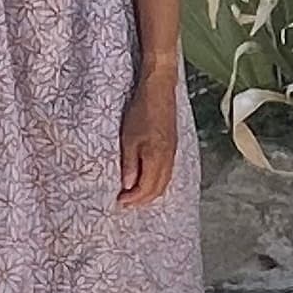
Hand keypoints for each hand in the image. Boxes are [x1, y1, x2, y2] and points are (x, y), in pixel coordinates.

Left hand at [116, 63, 182, 207]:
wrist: (159, 91)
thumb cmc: (142, 111)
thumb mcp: (129, 139)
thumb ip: (130, 164)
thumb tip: (128, 185)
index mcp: (156, 159)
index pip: (146, 189)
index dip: (133, 199)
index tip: (120, 200)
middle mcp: (167, 159)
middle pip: (158, 190)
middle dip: (142, 200)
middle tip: (126, 202)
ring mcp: (172, 153)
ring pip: (164, 182)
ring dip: (150, 192)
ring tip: (135, 195)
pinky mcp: (172, 147)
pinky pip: (168, 173)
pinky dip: (157, 182)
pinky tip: (148, 179)